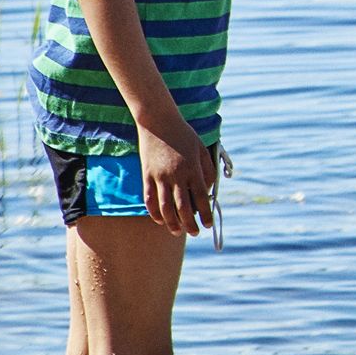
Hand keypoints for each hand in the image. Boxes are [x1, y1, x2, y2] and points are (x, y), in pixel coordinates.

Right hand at [140, 121, 215, 236]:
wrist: (158, 121)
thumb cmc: (184, 134)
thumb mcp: (202, 149)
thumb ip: (207, 170)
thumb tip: (207, 191)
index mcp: (193, 169)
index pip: (201, 198)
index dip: (206, 214)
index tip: (209, 225)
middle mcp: (177, 176)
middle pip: (184, 207)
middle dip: (190, 223)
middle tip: (196, 233)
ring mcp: (160, 177)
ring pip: (165, 207)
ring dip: (172, 223)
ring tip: (177, 232)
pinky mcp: (147, 176)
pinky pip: (150, 199)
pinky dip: (154, 212)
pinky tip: (160, 220)